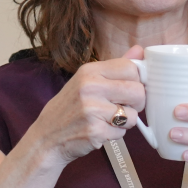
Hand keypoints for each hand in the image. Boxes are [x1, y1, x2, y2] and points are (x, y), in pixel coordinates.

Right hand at [28, 47, 147, 165]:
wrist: (47, 136)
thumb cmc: (71, 107)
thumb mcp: (88, 80)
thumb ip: (116, 67)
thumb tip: (140, 51)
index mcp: (90, 71)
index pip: (131, 68)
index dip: (137, 81)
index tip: (131, 88)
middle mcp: (90, 87)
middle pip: (138, 91)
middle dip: (137, 103)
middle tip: (124, 106)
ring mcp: (91, 109)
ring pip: (133, 115)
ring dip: (125, 121)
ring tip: (107, 119)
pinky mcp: (95, 131)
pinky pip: (122, 132)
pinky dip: (115, 134)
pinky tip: (100, 129)